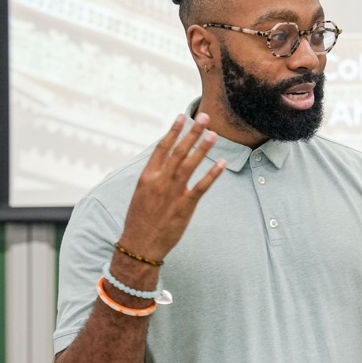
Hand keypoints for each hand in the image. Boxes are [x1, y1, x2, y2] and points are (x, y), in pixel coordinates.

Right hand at [118, 113, 226, 260]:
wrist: (139, 245)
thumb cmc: (139, 220)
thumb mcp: (141, 194)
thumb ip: (153, 177)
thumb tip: (163, 163)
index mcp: (147, 177)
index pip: (162, 148)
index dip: (173, 131)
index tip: (181, 117)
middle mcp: (159, 181)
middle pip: (178, 151)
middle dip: (192, 133)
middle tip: (204, 118)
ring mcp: (172, 193)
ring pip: (190, 165)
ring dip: (203, 148)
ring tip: (213, 134)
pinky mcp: (184, 206)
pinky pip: (201, 187)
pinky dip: (212, 174)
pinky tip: (222, 164)